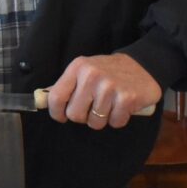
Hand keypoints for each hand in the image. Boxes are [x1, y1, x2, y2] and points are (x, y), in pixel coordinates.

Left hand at [46, 53, 160, 129]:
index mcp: (78, 67)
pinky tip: (122, 105)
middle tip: (93, 107)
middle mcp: (92, 75)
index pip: (56, 97)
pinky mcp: (127, 98)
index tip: (61, 116)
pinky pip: (115, 123)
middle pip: (75, 114)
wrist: (143, 65)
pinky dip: (118, 119)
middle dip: (83, 116)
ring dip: (103, 118)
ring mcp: (110, 87)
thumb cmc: (109, 71)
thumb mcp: (85, 70)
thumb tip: (43, 100)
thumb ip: (67, 85)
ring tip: (110, 104)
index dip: (56, 112)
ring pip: (95, 122)